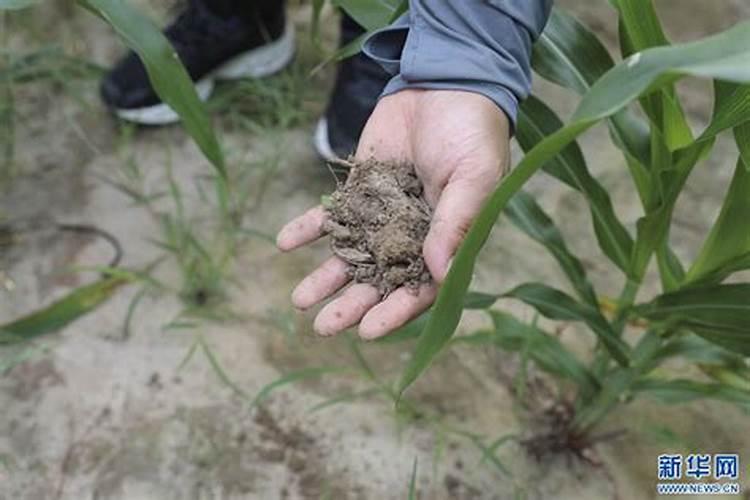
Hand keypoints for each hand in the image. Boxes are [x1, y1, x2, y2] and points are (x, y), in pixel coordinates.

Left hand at [277, 89, 510, 338]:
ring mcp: (382, 216)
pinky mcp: (359, 191)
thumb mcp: (474, 177)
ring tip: (299, 301)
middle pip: (379, 280)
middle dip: (352, 305)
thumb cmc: (472, 133)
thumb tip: (441, 273)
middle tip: (323, 326)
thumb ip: (456, 223)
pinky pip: (331, 215)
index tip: (367, 330)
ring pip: (351, 255)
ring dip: (326, 278)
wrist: (444, 84)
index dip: (395, 312)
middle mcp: (411, 238)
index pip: (420, 289)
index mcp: (446, 243)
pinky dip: (308, 228)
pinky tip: (284, 242)